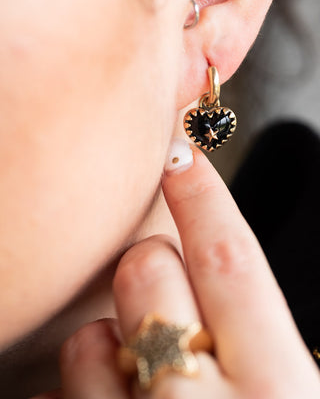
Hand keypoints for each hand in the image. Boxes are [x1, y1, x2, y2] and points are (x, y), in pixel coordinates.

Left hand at [34, 147, 319, 398]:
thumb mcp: (291, 390)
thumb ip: (260, 332)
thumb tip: (217, 262)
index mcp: (279, 390)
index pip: (231, 259)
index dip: (204, 196)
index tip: (180, 157)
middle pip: (148, 273)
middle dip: (146, 266)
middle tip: (157, 292)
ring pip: (87, 340)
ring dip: (105, 344)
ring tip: (135, 380)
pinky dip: (72, 394)